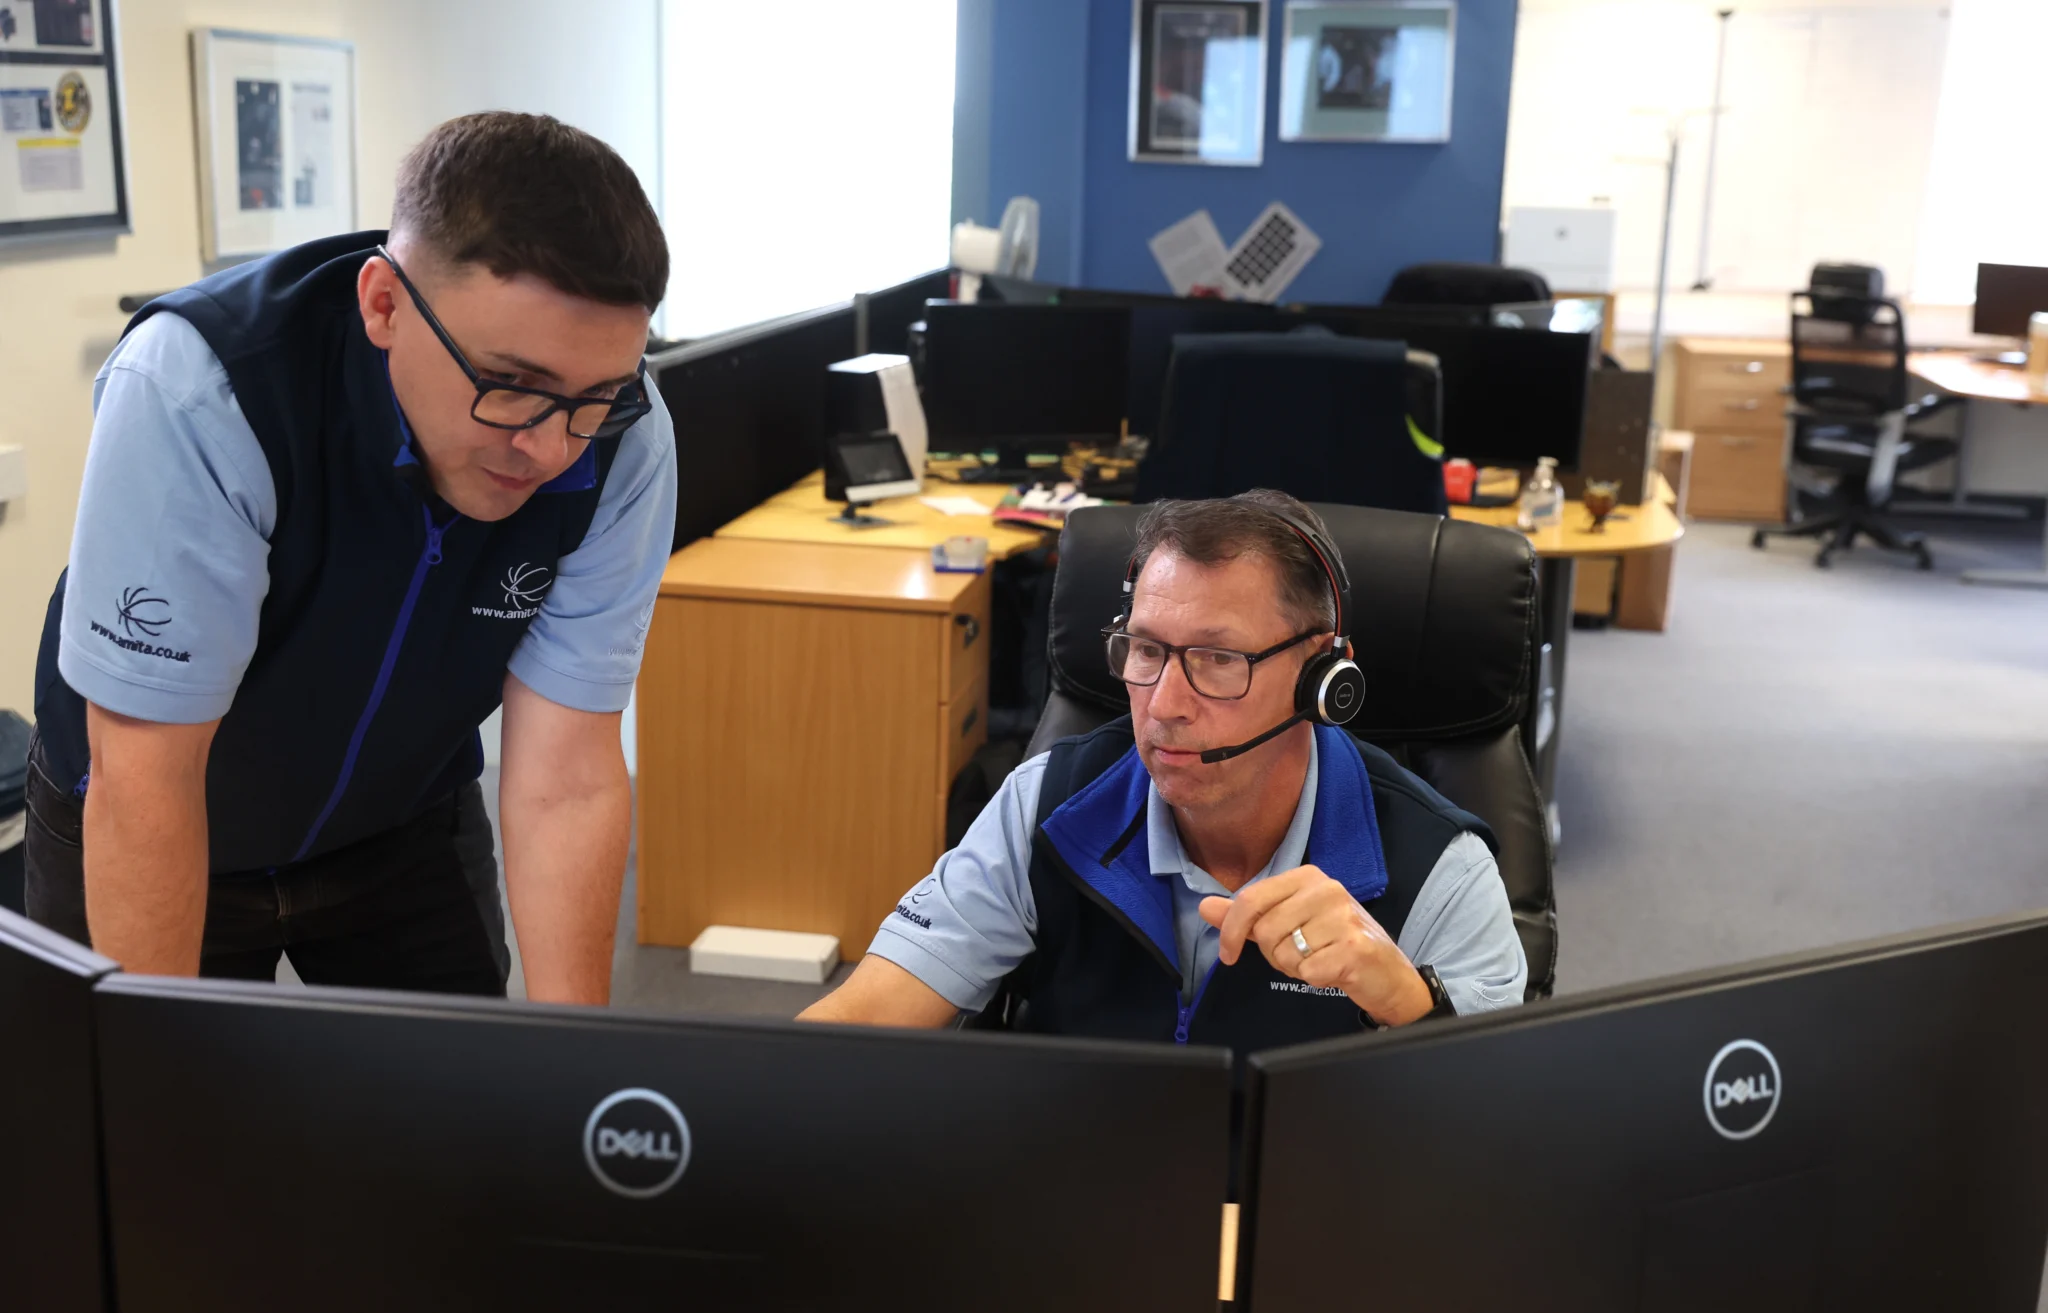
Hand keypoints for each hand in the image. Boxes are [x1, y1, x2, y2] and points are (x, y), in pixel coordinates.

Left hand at [1198, 865, 1434, 1026]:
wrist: (1387, 974)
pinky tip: (1332, 971)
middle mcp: (1327, 889)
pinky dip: (1314, 978)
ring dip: (1293, 968)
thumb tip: (1205, 906)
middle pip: (1265, 930)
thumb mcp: (1289, 923)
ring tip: (1318, 960)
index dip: (1231, 931)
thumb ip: (1247, 915)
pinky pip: (1306, 971)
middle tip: (1300, 956)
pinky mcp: (1355, 947)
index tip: (1228, 954)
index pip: (1251, 899)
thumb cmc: (1336, 945)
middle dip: (1273, 954)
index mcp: (1307, 877)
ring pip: (1284, 953)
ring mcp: (1343, 916)